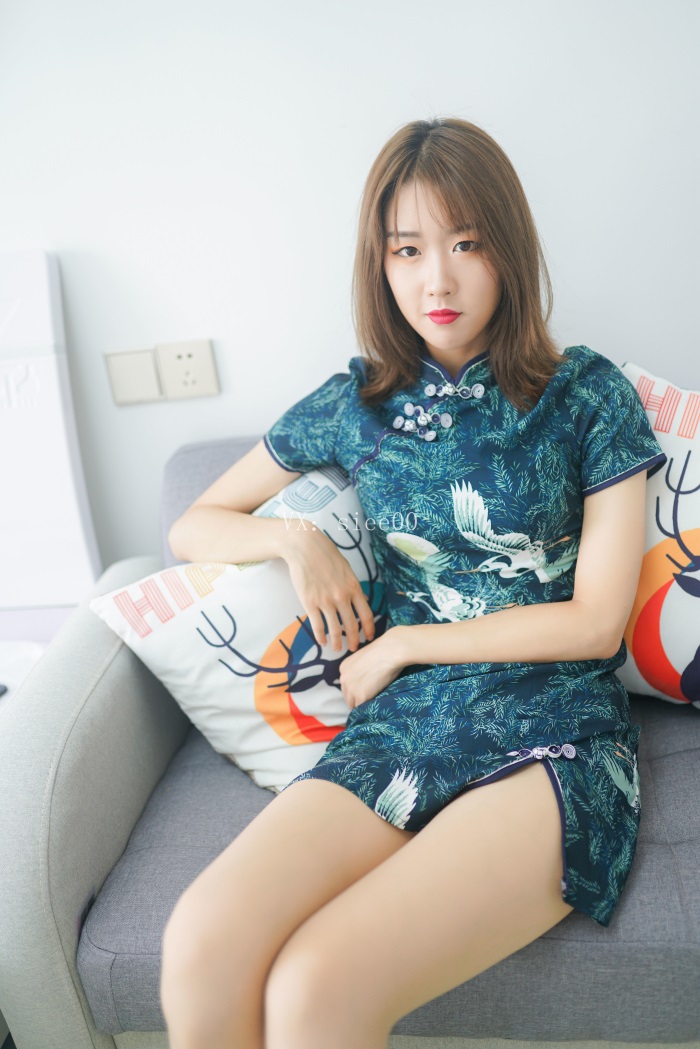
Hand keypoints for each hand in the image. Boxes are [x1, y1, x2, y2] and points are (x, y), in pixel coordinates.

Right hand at [281, 524, 375, 651]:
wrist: (305, 547)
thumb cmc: (325, 555)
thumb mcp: (346, 569)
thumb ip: (353, 586)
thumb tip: (361, 600)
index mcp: (353, 587)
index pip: (366, 614)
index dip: (370, 628)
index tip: (370, 637)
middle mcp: (342, 597)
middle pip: (352, 625)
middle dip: (354, 640)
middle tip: (354, 648)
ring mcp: (326, 601)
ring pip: (335, 629)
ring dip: (337, 642)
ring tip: (337, 649)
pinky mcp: (310, 603)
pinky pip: (318, 625)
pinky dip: (320, 636)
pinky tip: (321, 642)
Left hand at [338, 627, 408, 708]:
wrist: (390, 651)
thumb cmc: (384, 651)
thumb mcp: (365, 658)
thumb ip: (361, 669)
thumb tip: (366, 680)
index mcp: (343, 668)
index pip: (346, 685)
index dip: (356, 688)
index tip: (367, 688)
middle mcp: (343, 678)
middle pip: (347, 696)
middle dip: (357, 698)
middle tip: (372, 696)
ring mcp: (351, 688)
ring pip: (353, 704)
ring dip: (362, 704)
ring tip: (375, 700)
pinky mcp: (361, 696)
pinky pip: (363, 708)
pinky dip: (370, 707)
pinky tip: (378, 702)